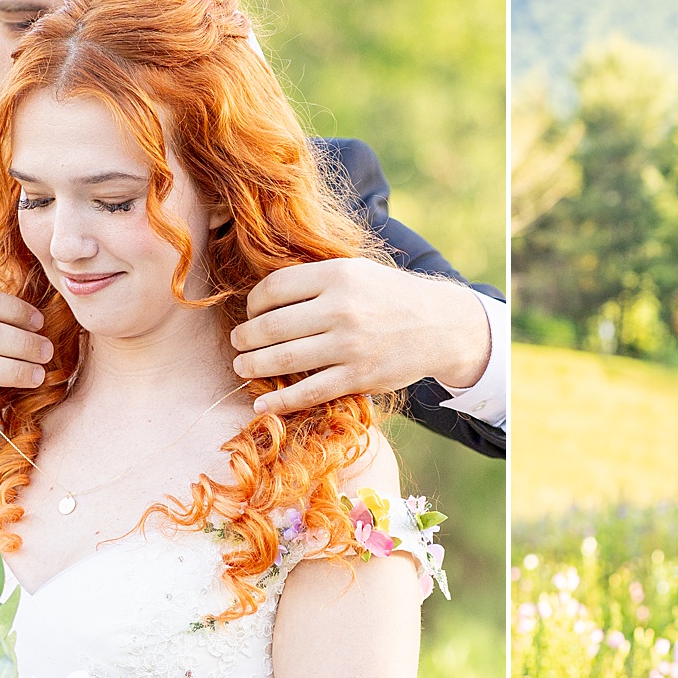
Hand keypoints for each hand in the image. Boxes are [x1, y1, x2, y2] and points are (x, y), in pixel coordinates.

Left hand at [229, 259, 489, 415]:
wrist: (439, 325)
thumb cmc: (389, 297)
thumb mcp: (356, 271)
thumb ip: (316, 280)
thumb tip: (265, 295)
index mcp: (336, 276)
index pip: (274, 289)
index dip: (253, 303)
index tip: (251, 313)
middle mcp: (341, 309)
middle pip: (273, 325)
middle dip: (246, 337)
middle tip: (238, 343)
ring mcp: (349, 345)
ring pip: (285, 358)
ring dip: (254, 365)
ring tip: (242, 367)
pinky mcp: (358, 377)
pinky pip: (309, 391)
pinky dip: (280, 401)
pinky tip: (262, 406)